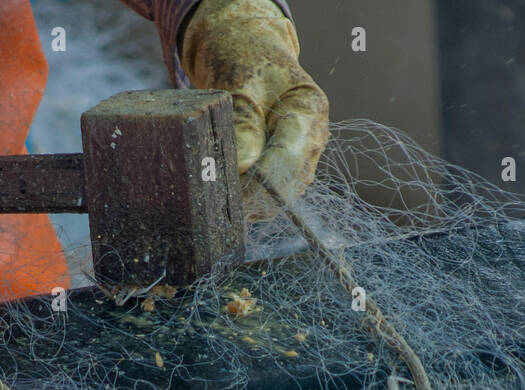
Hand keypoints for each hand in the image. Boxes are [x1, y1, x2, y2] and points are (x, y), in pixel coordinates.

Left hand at [180, 0, 328, 218]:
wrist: (250, 52)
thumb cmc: (243, 61)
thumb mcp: (238, 88)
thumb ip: (242, 130)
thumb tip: (240, 172)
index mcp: (308, 110)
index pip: (285, 161)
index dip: (254, 183)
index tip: (221, 193)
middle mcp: (315, 138)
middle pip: (285, 186)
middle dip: (248, 197)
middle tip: (210, 197)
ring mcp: (306, 156)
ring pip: (278, 197)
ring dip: (247, 201)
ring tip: (213, 194)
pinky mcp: (291, 168)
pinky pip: (271, 195)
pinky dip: (248, 197)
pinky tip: (225, 190)